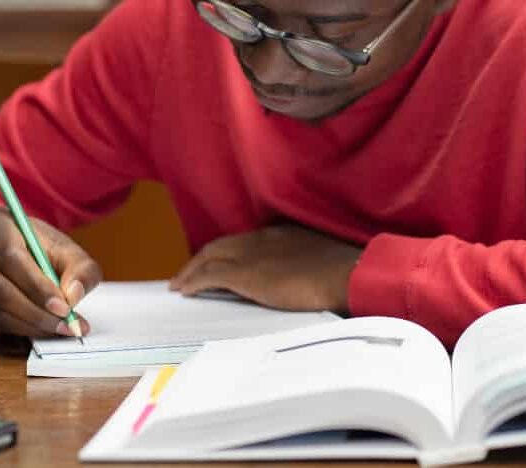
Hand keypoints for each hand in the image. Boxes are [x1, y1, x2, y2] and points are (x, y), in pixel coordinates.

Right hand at [0, 207, 101, 337]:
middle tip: (65, 325)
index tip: (64, 308)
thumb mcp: (68, 250)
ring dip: (28, 324)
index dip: (38, 286)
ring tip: (56, 329)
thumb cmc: (43, 249)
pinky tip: (39, 329)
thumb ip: (80, 269)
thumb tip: (74, 295)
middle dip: (35, 311)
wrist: (15, 250)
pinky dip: (16, 329)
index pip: (13, 257)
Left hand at [169, 224, 361, 313]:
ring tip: (181, 283)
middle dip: (202, 258)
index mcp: (280, 234)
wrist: (345, 273)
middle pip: (221, 244)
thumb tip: (300, 280)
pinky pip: (210, 275)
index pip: (244, 241)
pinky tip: (185, 292)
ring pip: (210, 255)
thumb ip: (303, 265)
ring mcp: (252, 254)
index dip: (227, 251)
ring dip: (192, 269)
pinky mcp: (245, 273)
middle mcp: (262, 238)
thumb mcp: (319, 261)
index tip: (219, 262)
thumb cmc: (342, 272)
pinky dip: (194, 281)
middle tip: (188, 273)